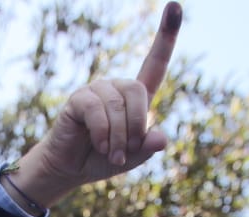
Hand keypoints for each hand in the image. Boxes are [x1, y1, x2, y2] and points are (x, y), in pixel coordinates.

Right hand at [13, 1, 181, 206]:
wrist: (72, 168)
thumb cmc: (105, 158)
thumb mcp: (134, 157)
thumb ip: (148, 148)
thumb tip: (160, 138)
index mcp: (136, 96)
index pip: (155, 62)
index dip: (167, 35)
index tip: (176, 5)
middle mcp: (117, 87)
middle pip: (138, 91)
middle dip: (136, 125)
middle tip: (127, 151)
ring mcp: (96, 91)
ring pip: (117, 107)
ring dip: (118, 138)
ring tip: (113, 155)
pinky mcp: (78, 99)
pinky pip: (96, 110)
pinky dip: (102, 133)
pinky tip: (100, 146)